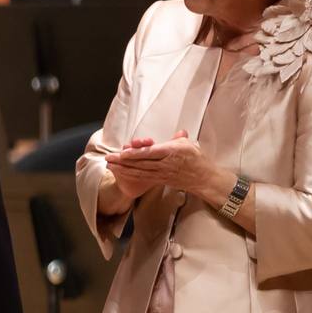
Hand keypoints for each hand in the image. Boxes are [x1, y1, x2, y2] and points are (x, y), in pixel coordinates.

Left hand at [108, 131, 227, 201]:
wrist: (203, 178)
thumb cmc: (197, 159)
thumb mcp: (189, 145)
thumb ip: (179, 139)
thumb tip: (179, 132)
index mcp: (171, 152)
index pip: (150, 152)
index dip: (135, 153)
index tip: (122, 152)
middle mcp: (164, 164)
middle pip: (140, 162)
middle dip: (123, 161)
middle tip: (108, 158)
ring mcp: (161, 173)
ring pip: (139, 171)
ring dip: (123, 169)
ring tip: (109, 165)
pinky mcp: (160, 180)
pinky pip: (143, 178)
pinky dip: (130, 175)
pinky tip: (121, 173)